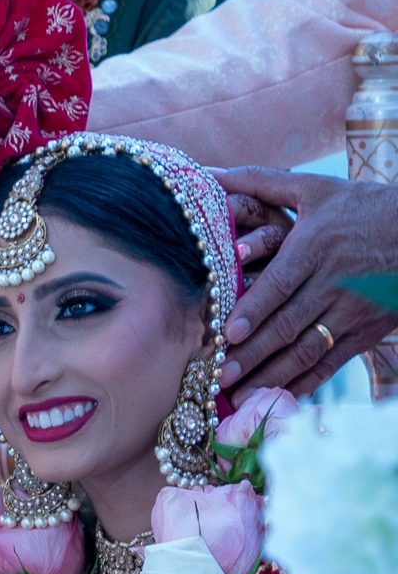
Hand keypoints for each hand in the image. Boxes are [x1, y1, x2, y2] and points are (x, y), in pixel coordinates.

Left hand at [215, 168, 397, 397]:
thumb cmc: (361, 207)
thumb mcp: (314, 189)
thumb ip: (260, 182)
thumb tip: (211, 174)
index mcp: (316, 247)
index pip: (281, 284)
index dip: (254, 310)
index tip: (227, 332)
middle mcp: (333, 284)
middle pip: (288, 325)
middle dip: (252, 354)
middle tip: (219, 375)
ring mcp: (350, 313)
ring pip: (306, 351)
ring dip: (271, 377)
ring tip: (238, 395)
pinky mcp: (363, 333)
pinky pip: (329, 364)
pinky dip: (303, 385)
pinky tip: (276, 400)